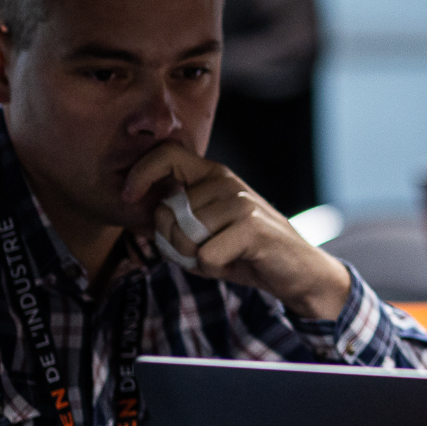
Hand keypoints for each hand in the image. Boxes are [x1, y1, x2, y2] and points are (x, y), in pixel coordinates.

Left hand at [120, 143, 350, 319]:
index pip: (167, 154)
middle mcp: (227, 182)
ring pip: (184, 236)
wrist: (297, 271)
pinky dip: (215, 268)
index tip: (129, 196)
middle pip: (167, 212)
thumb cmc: (245, 252)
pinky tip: (236, 262)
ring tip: (223, 256)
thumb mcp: (207, 229)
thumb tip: (148, 213)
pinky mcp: (252, 226)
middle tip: (202, 251)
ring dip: (196, 258)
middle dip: (174, 243)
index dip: (141, 173)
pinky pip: (205, 255)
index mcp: (214, 176)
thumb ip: (178, 217)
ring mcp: (241, 202)